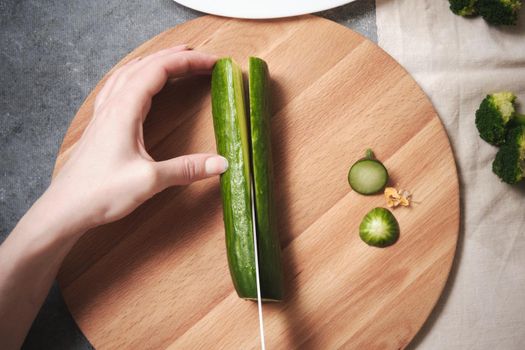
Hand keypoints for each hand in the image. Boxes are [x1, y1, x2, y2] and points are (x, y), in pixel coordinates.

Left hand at [45, 45, 226, 232]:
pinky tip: (138, 83)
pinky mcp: (101, 125)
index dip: (188, 62)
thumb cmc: (100, 193)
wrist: (65, 209)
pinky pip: (119, 87)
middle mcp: (112, 105)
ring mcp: (104, 114)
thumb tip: (221, 163)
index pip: (159, 70)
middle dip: (175, 57)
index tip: (212, 63)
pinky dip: (136, 76)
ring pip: (129, 73)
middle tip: (201, 57)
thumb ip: (186, 169)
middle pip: (145, 65)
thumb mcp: (150, 181)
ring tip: (174, 59)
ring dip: (154, 62)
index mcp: (124, 110)